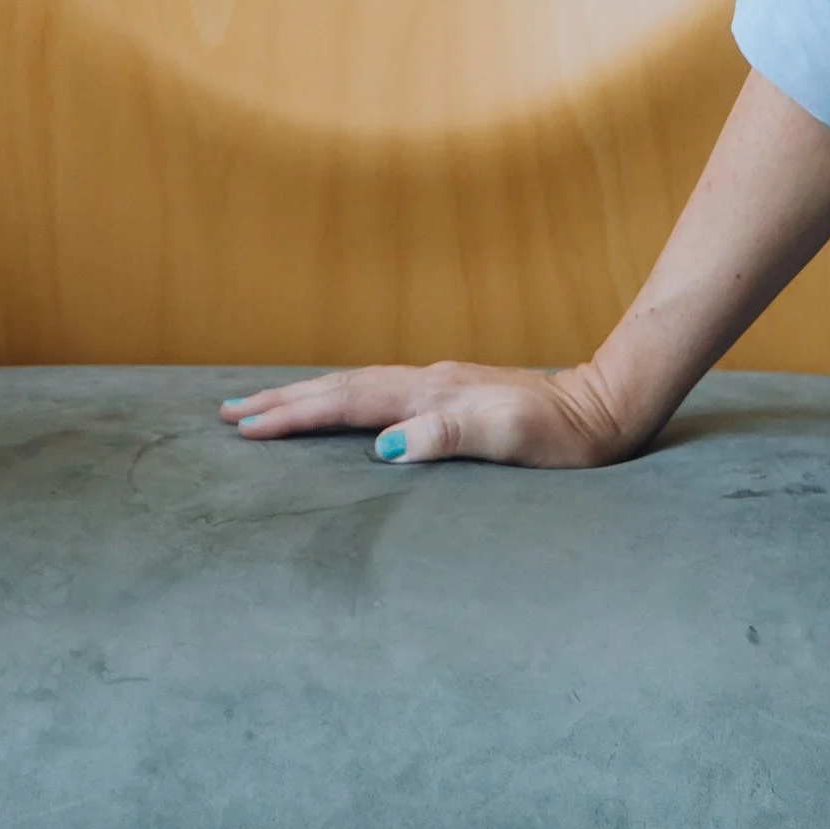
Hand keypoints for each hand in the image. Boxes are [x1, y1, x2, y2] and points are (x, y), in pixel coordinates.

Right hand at [221, 359, 635, 468]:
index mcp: (430, 393)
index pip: (346, 403)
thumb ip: (449, 435)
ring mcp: (439, 384)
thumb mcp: (510, 437)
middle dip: (281, 400)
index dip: (293, 416)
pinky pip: (377, 392)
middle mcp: (427, 381)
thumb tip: (386, 447)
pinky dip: (341, 398)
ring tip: (262, 404)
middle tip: (225, 411)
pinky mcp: (452, 394)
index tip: (243, 428)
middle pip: (339, 387)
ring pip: (356, 385)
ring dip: (306, 395)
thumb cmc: (561, 434)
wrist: (604, 410)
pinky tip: (339, 406)